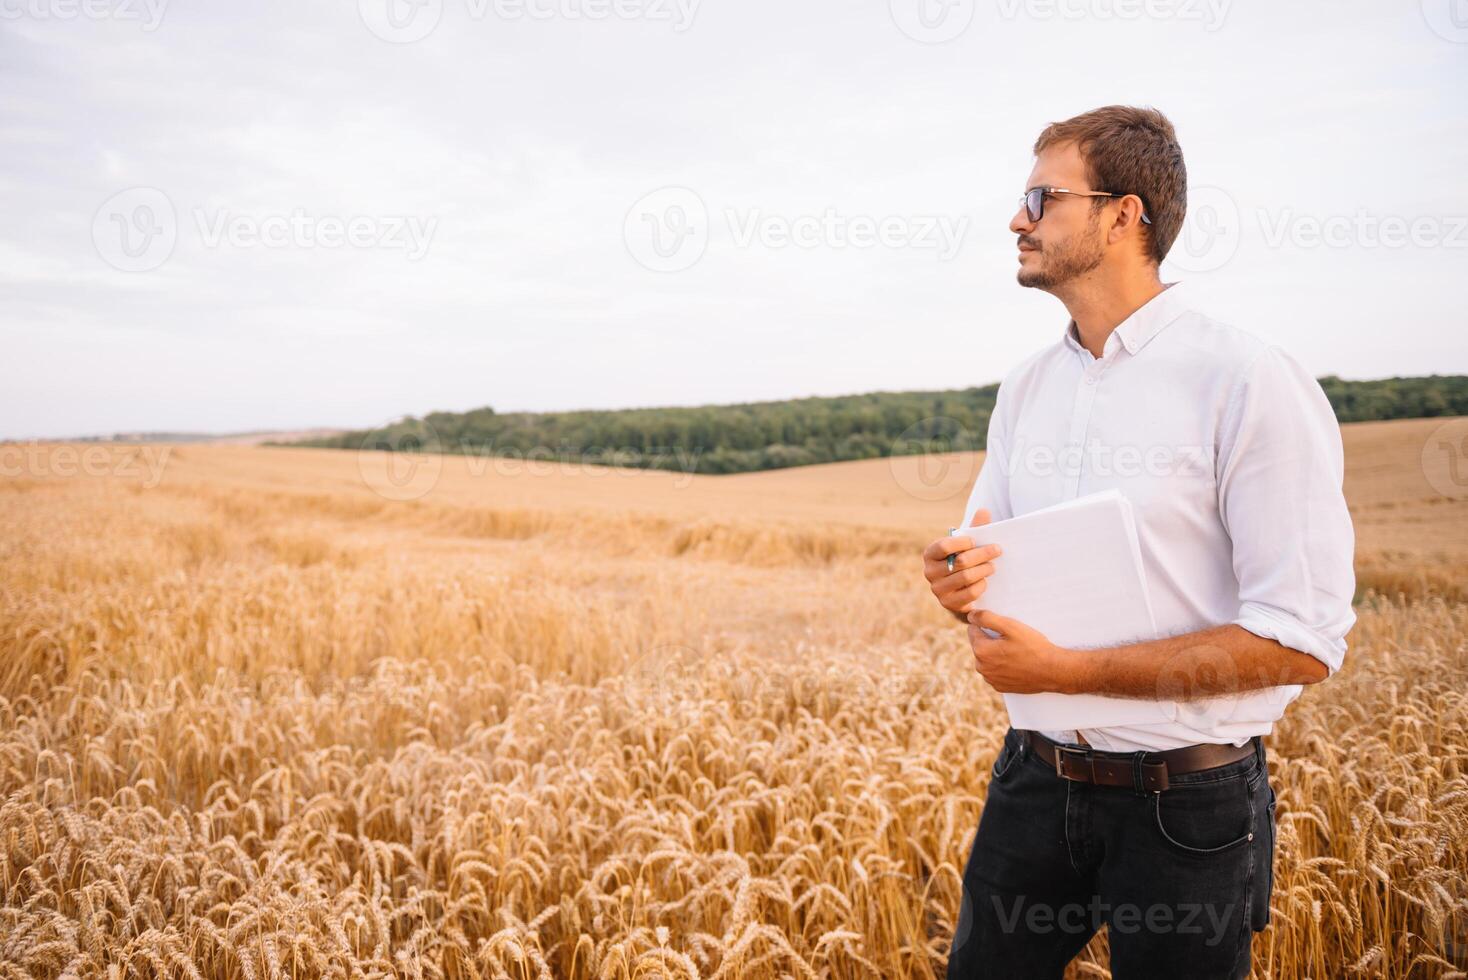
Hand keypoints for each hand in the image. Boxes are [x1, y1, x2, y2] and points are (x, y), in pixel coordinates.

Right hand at [922, 509, 1001, 621]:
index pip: (943, 546)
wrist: (962, 591)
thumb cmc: (964, 561)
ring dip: (984, 569)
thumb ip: (975, 528)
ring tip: (993, 566)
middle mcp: (929, 572)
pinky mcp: (948, 604)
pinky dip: (981, 586)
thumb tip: (984, 510)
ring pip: (966, 577)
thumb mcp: (968, 545)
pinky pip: (969, 593)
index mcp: (930, 554)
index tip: (975, 540)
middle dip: (982, 554)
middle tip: (997, 550)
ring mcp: (938, 590)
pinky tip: (985, 581)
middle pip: (960, 561)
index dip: (962, 542)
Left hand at [966, 609, 1082, 694]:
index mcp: (981, 651)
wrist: (1053, 671)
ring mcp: (991, 679)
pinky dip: (1002, 666)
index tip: (1003, 629)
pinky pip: (995, 671)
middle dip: (991, 640)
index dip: (987, 625)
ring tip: (1016, 652)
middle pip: (979, 645)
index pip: (972, 630)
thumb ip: (986, 618)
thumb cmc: (1033, 647)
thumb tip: (970, 615)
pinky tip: (1017, 663)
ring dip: (996, 653)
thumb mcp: (1011, 626)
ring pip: (987, 659)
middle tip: (1012, 640)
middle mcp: (982, 668)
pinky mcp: (1000, 687)